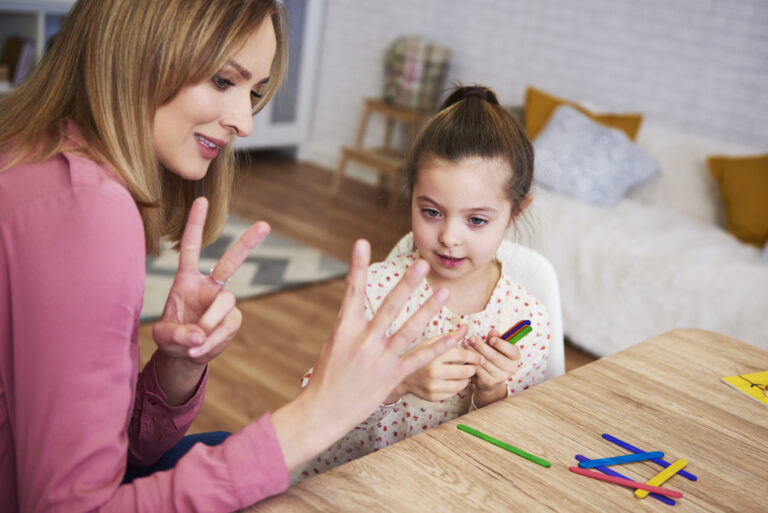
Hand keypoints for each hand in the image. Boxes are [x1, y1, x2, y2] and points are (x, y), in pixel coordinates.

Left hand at [152, 198, 268, 363]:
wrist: (185, 356)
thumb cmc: (172, 338)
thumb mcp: (163, 337)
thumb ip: (176, 334)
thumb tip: (199, 334)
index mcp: (186, 280)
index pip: (191, 247)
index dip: (195, 224)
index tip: (202, 200)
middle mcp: (208, 286)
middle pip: (230, 262)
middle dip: (247, 243)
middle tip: (265, 225)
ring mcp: (222, 303)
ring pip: (226, 303)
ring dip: (210, 323)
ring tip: (194, 343)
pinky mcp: (232, 320)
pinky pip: (228, 327)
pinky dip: (214, 341)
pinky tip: (200, 349)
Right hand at [271, 239, 462, 469]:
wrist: (323, 410)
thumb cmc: (328, 376)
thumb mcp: (334, 344)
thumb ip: (350, 323)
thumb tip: (355, 303)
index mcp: (344, 328)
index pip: (352, 291)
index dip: (357, 266)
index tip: (362, 243)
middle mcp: (363, 340)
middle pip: (389, 307)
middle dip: (406, 284)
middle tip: (421, 264)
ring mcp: (379, 358)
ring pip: (409, 330)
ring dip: (428, 311)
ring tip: (444, 294)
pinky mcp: (392, 375)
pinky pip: (420, 358)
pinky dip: (439, 346)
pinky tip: (454, 335)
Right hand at [384, 329, 479, 402]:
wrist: (400, 376)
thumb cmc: (418, 355)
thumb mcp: (431, 342)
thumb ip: (450, 336)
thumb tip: (466, 327)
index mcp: (434, 355)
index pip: (463, 355)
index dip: (475, 356)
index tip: (480, 357)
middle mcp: (433, 371)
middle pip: (465, 372)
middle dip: (472, 368)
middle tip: (472, 366)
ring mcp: (432, 386)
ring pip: (462, 384)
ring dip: (466, 379)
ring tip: (463, 373)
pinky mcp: (433, 397)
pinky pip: (454, 393)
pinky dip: (456, 387)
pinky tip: (452, 381)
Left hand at [465, 328, 520, 406]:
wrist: (490, 379)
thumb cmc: (493, 357)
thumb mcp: (495, 346)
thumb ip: (494, 338)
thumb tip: (493, 331)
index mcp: (515, 357)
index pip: (512, 351)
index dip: (502, 345)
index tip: (491, 339)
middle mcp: (511, 368)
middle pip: (495, 356)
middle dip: (481, 346)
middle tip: (471, 338)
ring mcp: (500, 377)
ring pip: (485, 362)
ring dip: (473, 352)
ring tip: (465, 343)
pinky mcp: (489, 382)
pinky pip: (478, 370)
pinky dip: (471, 362)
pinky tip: (465, 355)